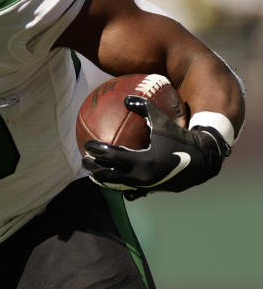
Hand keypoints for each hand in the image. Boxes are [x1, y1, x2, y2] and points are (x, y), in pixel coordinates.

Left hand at [82, 95, 227, 199]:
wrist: (204, 160)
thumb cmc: (180, 137)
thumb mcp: (163, 122)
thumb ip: (144, 109)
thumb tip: (127, 98)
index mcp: (143, 160)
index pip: (111, 156)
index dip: (96, 151)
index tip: (86, 146)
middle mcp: (143, 176)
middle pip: (109, 174)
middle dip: (94, 168)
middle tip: (84, 161)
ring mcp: (147, 186)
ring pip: (118, 186)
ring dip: (104, 180)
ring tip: (93, 173)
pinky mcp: (152, 190)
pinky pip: (131, 190)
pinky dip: (119, 186)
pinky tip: (112, 182)